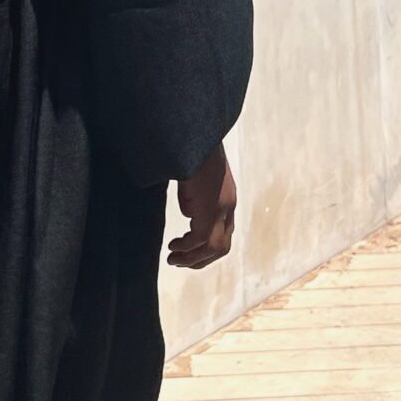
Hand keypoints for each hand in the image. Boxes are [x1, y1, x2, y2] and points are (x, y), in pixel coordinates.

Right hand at [169, 145, 236, 269]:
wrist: (195, 138)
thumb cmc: (191, 154)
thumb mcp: (195, 182)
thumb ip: (195, 199)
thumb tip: (189, 214)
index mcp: (227, 201)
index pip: (224, 234)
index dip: (207, 248)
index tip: (188, 252)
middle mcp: (228, 208)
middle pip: (222, 247)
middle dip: (201, 260)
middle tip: (181, 262)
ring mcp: (221, 210)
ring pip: (213, 248)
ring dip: (193, 258)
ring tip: (174, 259)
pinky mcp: (210, 209)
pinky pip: (200, 239)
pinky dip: (186, 248)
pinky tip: (173, 246)